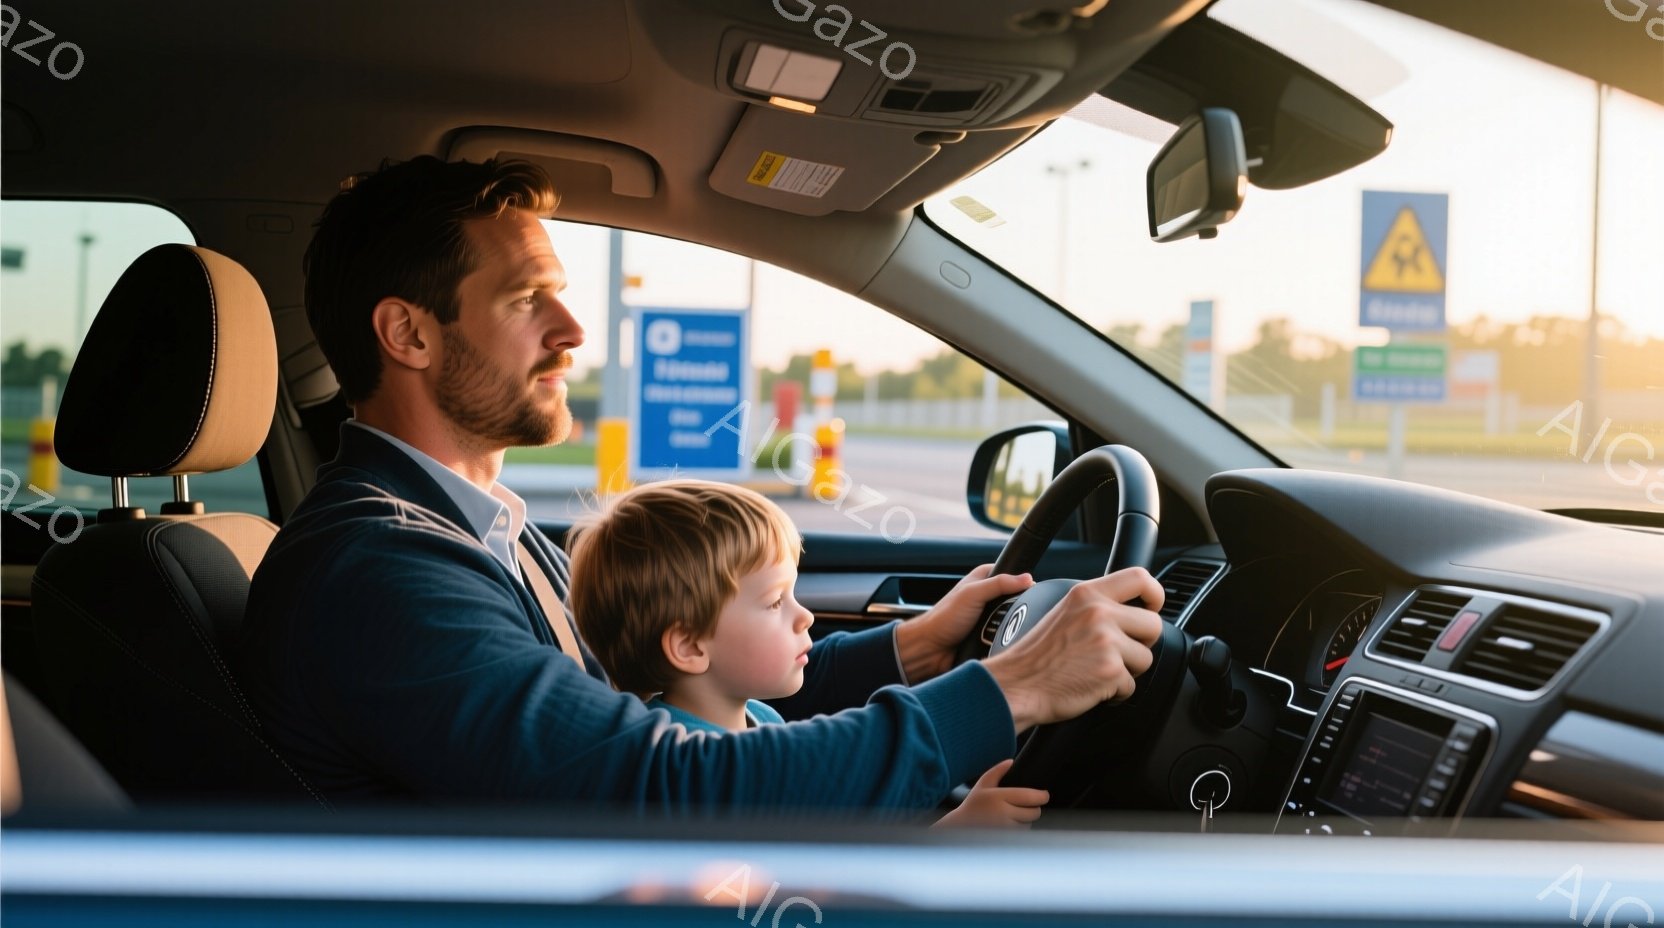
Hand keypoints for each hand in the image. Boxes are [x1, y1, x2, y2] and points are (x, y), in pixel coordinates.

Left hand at [894, 564, 1033, 682]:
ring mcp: (988, 617)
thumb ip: (999, 584)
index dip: (1022, 580)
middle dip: (1019, 606)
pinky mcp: (989, 635)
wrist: (930, 650)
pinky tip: (1007, 642)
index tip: (1032, 588)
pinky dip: (1007, 639)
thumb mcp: (972, 594)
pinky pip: (1007, 636)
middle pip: (1016, 598)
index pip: (1011, 573)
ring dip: (1013, 625)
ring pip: (1013, 618)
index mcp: (981, 579)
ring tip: (1010, 629)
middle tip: (1019, 612)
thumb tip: (1027, 578)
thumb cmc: (943, 619)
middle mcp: (985, 596)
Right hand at [934, 759, 1048, 827]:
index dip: (1042, 796)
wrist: (960, 828)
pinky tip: (1011, 825)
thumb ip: (997, 771)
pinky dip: (1021, 829)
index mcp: (999, 797)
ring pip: (1029, 824)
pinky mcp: (1006, 840)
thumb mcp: (983, 784)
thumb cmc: (972, 804)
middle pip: (1034, 812)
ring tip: (1015, 815)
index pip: (1030, 797)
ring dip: (1027, 820)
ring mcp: (1006, 829)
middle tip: (1029, 805)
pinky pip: (1023, 834)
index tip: (1044, 794)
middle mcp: (1004, 814)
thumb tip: (1011, 761)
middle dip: (1034, 808)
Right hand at [982, 567, 1164, 731]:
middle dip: (1141, 643)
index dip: (1155, 594)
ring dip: (1127, 670)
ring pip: (1146, 658)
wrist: (1017, 684)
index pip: (1140, 578)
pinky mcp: (1110, 671)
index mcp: (1087, 594)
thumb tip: (1131, 612)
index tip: (1152, 607)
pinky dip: (1114, 692)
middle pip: (1153, 624)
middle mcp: (1099, 613)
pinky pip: (1131, 685)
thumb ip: (1096, 606)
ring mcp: (1106, 642)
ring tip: (1098, 669)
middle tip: (1118, 651)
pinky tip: (1092, 685)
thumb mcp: (1064, 612)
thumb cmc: (1036, 655)